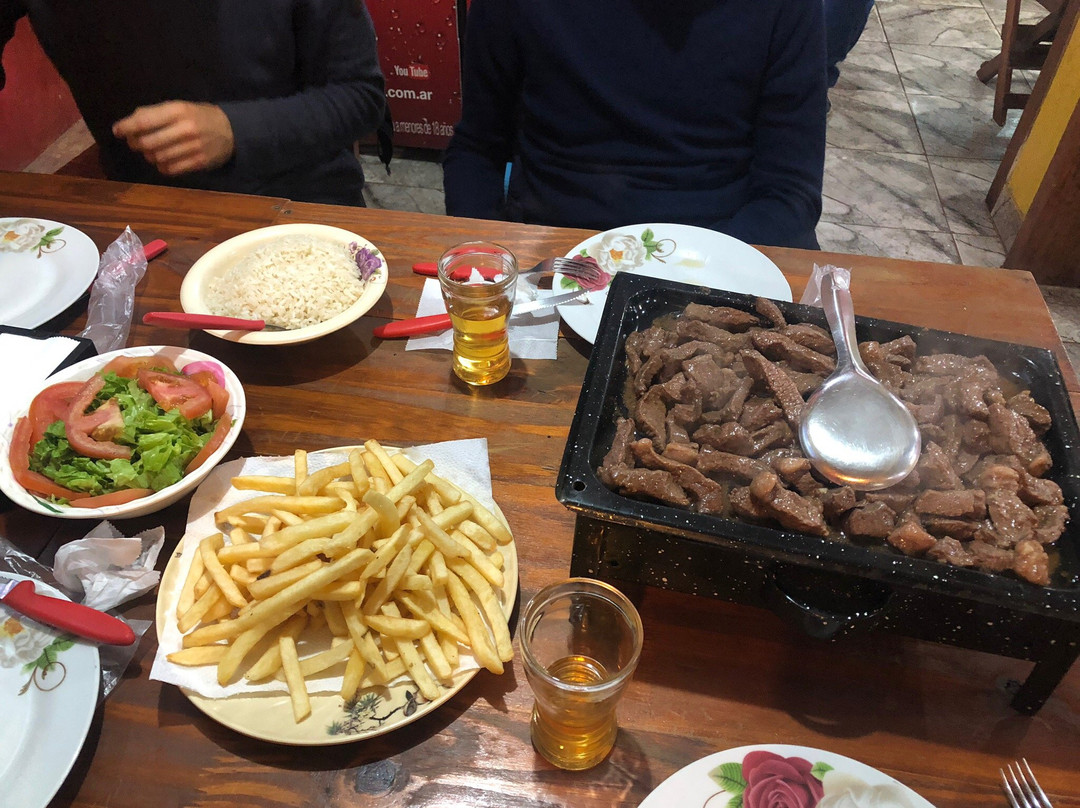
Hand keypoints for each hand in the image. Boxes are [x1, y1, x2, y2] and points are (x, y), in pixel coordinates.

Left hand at [112, 101, 234, 175]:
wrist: (232, 131)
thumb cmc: (199, 117)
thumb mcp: (179, 107)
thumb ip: (155, 113)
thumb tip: (129, 123)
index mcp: (178, 111)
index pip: (144, 121)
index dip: (126, 127)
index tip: (117, 131)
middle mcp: (185, 129)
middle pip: (148, 143)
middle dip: (136, 144)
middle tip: (136, 143)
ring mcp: (193, 148)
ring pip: (157, 158)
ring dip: (150, 156)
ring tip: (153, 151)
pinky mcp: (199, 162)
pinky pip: (170, 169)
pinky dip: (162, 166)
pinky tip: (165, 160)